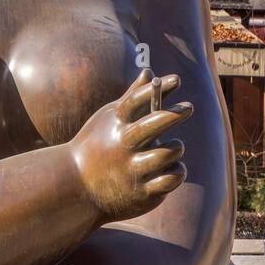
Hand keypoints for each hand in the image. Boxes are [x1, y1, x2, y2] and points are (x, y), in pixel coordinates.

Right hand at [71, 69, 190, 221]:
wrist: (76, 186)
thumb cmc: (96, 145)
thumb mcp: (110, 119)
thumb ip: (132, 96)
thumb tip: (149, 72)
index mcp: (114, 125)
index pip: (136, 101)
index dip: (157, 88)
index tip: (178, 80)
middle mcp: (122, 146)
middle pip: (153, 124)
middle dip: (174, 113)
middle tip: (188, 107)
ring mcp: (131, 170)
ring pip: (168, 152)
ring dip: (176, 148)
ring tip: (174, 147)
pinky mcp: (141, 192)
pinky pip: (171, 178)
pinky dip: (177, 171)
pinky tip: (172, 168)